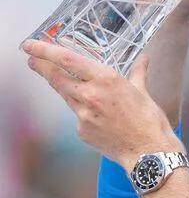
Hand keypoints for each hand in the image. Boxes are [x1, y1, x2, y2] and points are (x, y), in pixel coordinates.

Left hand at [23, 39, 182, 170]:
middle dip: (42, 67)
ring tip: (60, 80)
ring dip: (62, 86)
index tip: (31, 46)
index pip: (68, 60)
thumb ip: (138, 72)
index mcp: (107, 79)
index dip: (45, 51)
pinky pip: (77, 114)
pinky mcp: (81, 130)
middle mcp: (91, 94)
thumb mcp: (142, 91)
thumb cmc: (148, 120)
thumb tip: (143, 58)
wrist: (147, 151)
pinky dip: (82, 109)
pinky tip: (96, 113)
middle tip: (32, 60)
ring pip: (65, 95)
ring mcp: (83, 114)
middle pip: (57, 78)